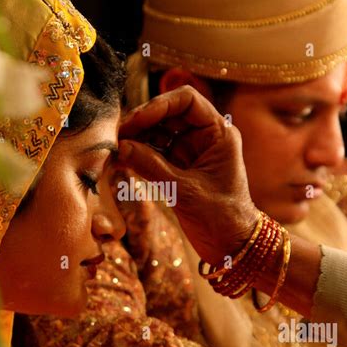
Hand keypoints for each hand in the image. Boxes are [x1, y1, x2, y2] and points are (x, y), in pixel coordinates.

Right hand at [117, 86, 258, 264]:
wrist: (232, 246)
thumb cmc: (221, 218)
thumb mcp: (184, 191)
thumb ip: (152, 167)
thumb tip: (121, 147)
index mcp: (218, 133)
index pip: (186, 100)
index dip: (159, 105)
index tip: (135, 121)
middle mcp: (204, 137)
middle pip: (167, 114)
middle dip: (141, 123)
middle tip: (116, 136)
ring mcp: (190, 152)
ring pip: (157, 133)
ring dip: (135, 139)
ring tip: (114, 150)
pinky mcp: (178, 168)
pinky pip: (153, 153)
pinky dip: (137, 155)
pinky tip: (119, 160)